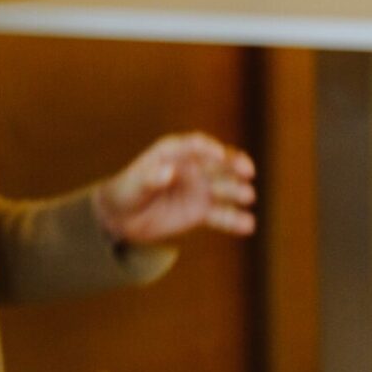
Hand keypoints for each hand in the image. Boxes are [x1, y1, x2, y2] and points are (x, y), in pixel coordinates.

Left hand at [94, 133, 257, 244]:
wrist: (122, 218)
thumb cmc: (126, 192)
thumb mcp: (133, 184)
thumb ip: (150, 177)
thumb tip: (169, 172)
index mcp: (174, 152)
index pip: (197, 145)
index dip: (210, 148)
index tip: (221, 155)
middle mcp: (193, 167)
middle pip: (220, 163)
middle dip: (236, 165)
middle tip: (248, 172)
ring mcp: (200, 189)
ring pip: (225, 188)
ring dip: (238, 191)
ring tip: (247, 197)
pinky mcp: (203, 212)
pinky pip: (221, 215)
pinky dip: (235, 220)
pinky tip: (248, 226)